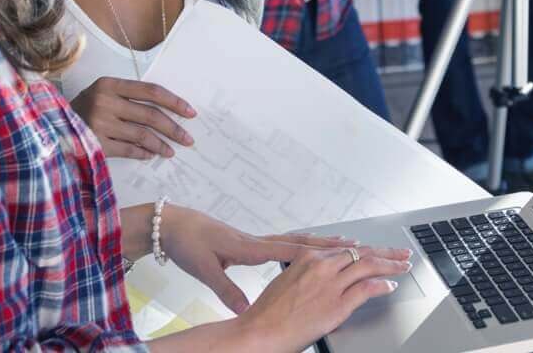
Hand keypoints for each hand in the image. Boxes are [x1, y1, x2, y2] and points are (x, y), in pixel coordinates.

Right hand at [70, 77, 195, 159]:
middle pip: (150, 115)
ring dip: (161, 145)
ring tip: (171, 151)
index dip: (174, 102)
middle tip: (188, 139)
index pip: (151, 91)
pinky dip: (142, 153)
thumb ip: (129, 98)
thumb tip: (168, 112)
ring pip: (142, 135)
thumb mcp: (102, 95)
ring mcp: (99, 123)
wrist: (49, 129)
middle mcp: (104, 101)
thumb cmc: (83, 110)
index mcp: (109, 84)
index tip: (191, 113)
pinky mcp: (94, 144)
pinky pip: (128, 150)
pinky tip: (150, 155)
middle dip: (174, 128)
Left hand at [158, 205, 401, 314]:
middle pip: (304, 243)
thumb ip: (225, 289)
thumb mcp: (204, 269)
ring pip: (298, 241)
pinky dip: (304, 244)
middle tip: (362, 243)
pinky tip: (310, 247)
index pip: (294, 251)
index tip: (347, 251)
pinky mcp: (250, 242)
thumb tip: (244, 307)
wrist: (170, 225)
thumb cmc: (187, 244)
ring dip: (323, 242)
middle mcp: (259, 241)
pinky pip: (286, 243)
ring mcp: (256, 240)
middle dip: (334, 245)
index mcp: (251, 248)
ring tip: (346, 242)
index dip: (322, 252)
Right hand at [228, 242, 414, 349]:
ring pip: (369, 266)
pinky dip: (383, 285)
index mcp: (307, 258)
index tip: (378, 249)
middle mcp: (321, 266)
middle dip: (386, 252)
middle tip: (402, 253)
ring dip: (391, 265)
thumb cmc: (268, 314)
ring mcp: (331, 284)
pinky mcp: (337, 303)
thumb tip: (330, 278)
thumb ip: (311, 275)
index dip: (367, 248)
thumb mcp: (289, 282)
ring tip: (403, 266)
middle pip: (362, 253)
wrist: (258, 333)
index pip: (346, 249)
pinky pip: (368, 288)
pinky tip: (390, 285)